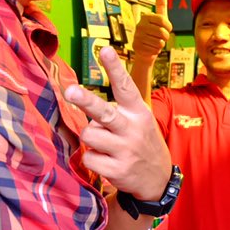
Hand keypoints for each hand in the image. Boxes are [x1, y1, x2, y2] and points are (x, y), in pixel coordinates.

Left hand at [64, 47, 171, 200]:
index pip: (125, 87)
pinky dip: (93, 159)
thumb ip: (117, 108)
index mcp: (138, 112)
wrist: (158, 179)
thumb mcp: (139, 120)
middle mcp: (132, 129)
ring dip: (90, 138)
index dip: (115, 68)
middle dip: (86, 101)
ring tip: (104, 143)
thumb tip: (80, 96)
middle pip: (104, 112)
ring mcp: (125, 150)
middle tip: (71, 91)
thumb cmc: (140, 142)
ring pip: (88, 135)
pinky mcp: (117, 170)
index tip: (105, 50)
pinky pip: (88, 158)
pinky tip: (107, 161)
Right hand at [131, 0, 171, 66]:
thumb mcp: (159, 19)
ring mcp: (137, 36)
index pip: (164, 21)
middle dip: (165, 37)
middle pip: (163, 33)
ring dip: (161, 45)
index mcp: (146, 16)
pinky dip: (156, 51)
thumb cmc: (154, 32)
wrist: (145, 49)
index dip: (168, 27)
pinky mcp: (137, 47)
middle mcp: (140, 25)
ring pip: (160, 42)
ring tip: (155, 42)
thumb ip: (161, 5)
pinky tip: (150, 48)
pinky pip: (155, 50)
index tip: (166, 28)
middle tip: (160, 37)